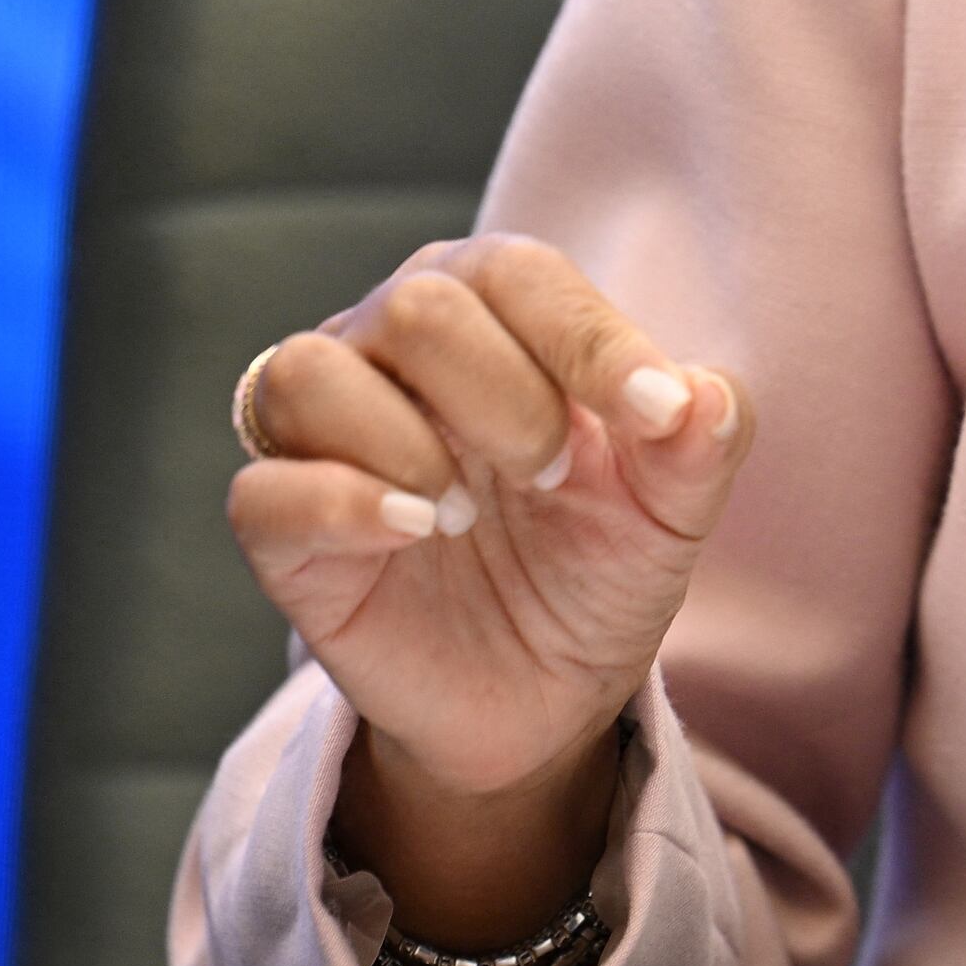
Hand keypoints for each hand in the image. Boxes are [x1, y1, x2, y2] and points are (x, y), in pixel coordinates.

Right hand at [225, 234, 753, 937]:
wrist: (543, 693)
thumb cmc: (599, 560)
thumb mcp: (673, 506)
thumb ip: (701, 437)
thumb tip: (699, 399)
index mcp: (492, 309)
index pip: (520, 272)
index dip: (591, 339)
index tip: (658, 416)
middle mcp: (390, 346)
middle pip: (417, 305)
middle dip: (507, 394)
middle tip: (554, 476)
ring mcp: (323, 435)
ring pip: (308, 371)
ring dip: (407, 442)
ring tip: (467, 511)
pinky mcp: (282, 532)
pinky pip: (264, 490)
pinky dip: (339, 505)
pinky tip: (412, 533)